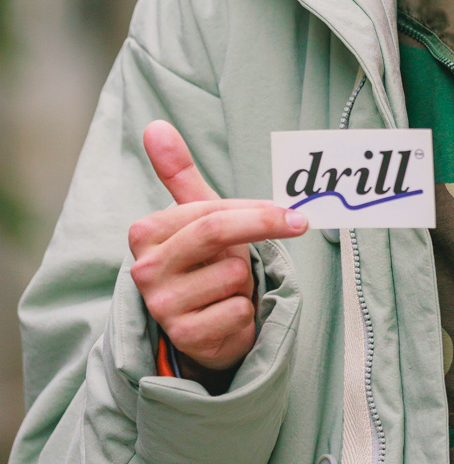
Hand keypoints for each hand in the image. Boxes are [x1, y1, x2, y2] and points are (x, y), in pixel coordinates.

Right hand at [129, 120, 306, 378]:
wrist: (205, 325)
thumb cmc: (205, 259)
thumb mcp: (196, 214)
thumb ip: (178, 172)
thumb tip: (155, 126)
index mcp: (145, 233)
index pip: (210, 212)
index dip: (257, 211)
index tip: (291, 212)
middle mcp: (145, 270)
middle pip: (217, 233)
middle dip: (264, 226)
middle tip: (299, 223)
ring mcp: (163, 306)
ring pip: (234, 274)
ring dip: (245, 280)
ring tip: (228, 286)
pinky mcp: (185, 338)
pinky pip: (238, 309)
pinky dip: (245, 310)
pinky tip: (228, 312)